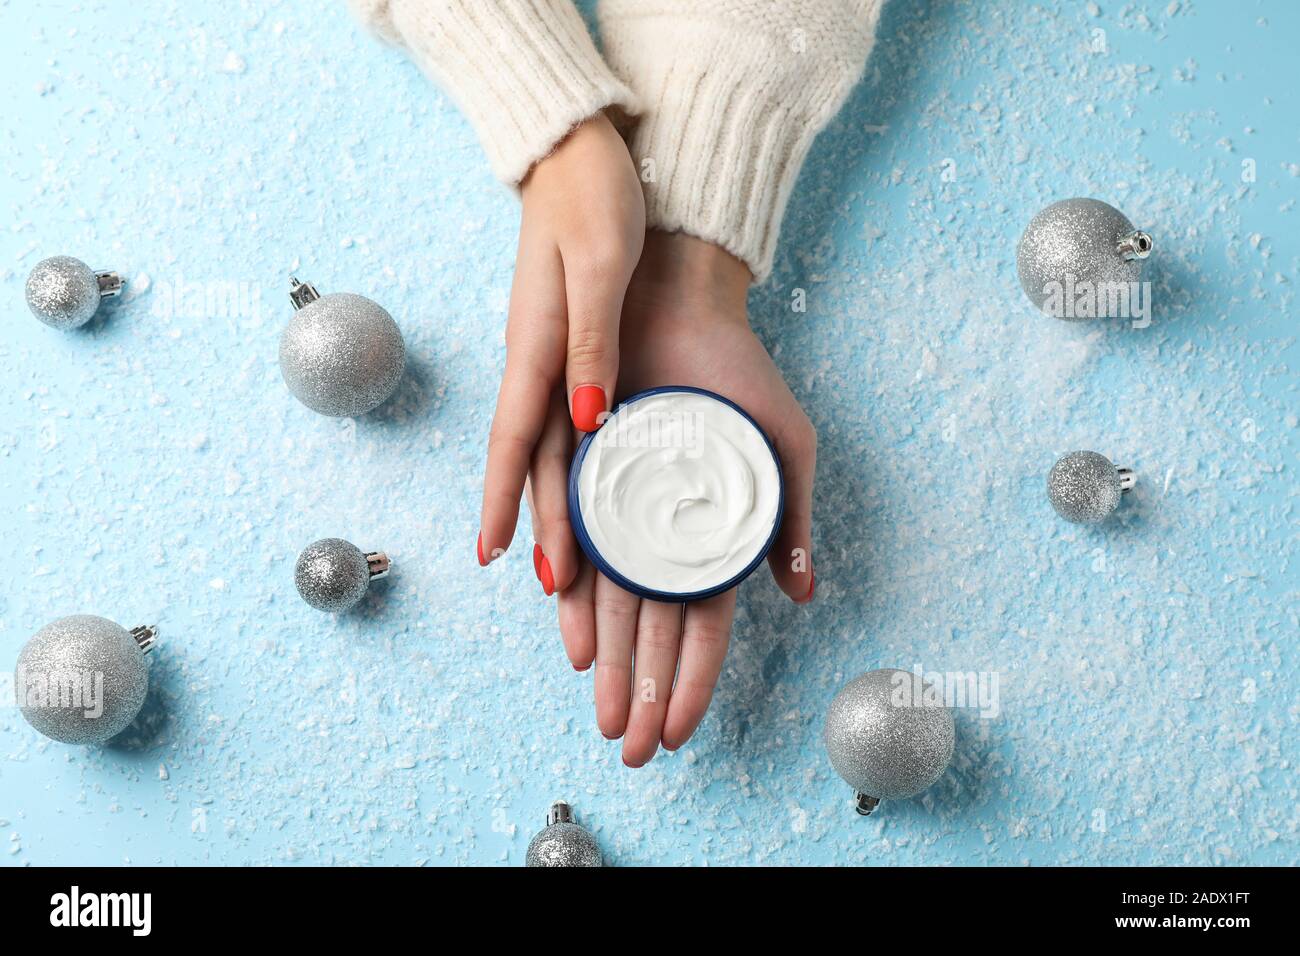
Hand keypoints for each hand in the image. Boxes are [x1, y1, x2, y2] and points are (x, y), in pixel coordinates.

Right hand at [478, 114, 644, 591]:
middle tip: (552, 590)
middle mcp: (535, 359)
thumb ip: (592, 344)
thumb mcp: (601, 265)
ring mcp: (550, 352)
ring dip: (553, 504)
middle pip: (531, 458)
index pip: (515, 440)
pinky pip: (565, 417)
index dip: (504, 501)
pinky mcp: (569, 343)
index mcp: (536, 345)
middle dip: (537, 524)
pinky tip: (587, 488)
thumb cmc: (594, 199)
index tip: (497, 558)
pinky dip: (571, 462)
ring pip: (548, 445)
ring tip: (568, 560)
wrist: (580, 149)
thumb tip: (589, 420)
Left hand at [559, 232, 817, 766]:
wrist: (677, 299)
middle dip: (644, 690)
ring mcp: (621, 509)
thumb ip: (789, 518)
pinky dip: (574, 589)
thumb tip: (803, 593)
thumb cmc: (739, 374)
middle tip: (632, 747)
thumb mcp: (784, 446)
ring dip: (610, 659)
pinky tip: (572, 636)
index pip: (702, 624)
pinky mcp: (583, 475)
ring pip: (614, 600)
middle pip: (652, 628)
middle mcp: (661, 532)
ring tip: (605, 711)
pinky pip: (577, 542)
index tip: (680, 733)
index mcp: (711, 534)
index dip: (692, 680)